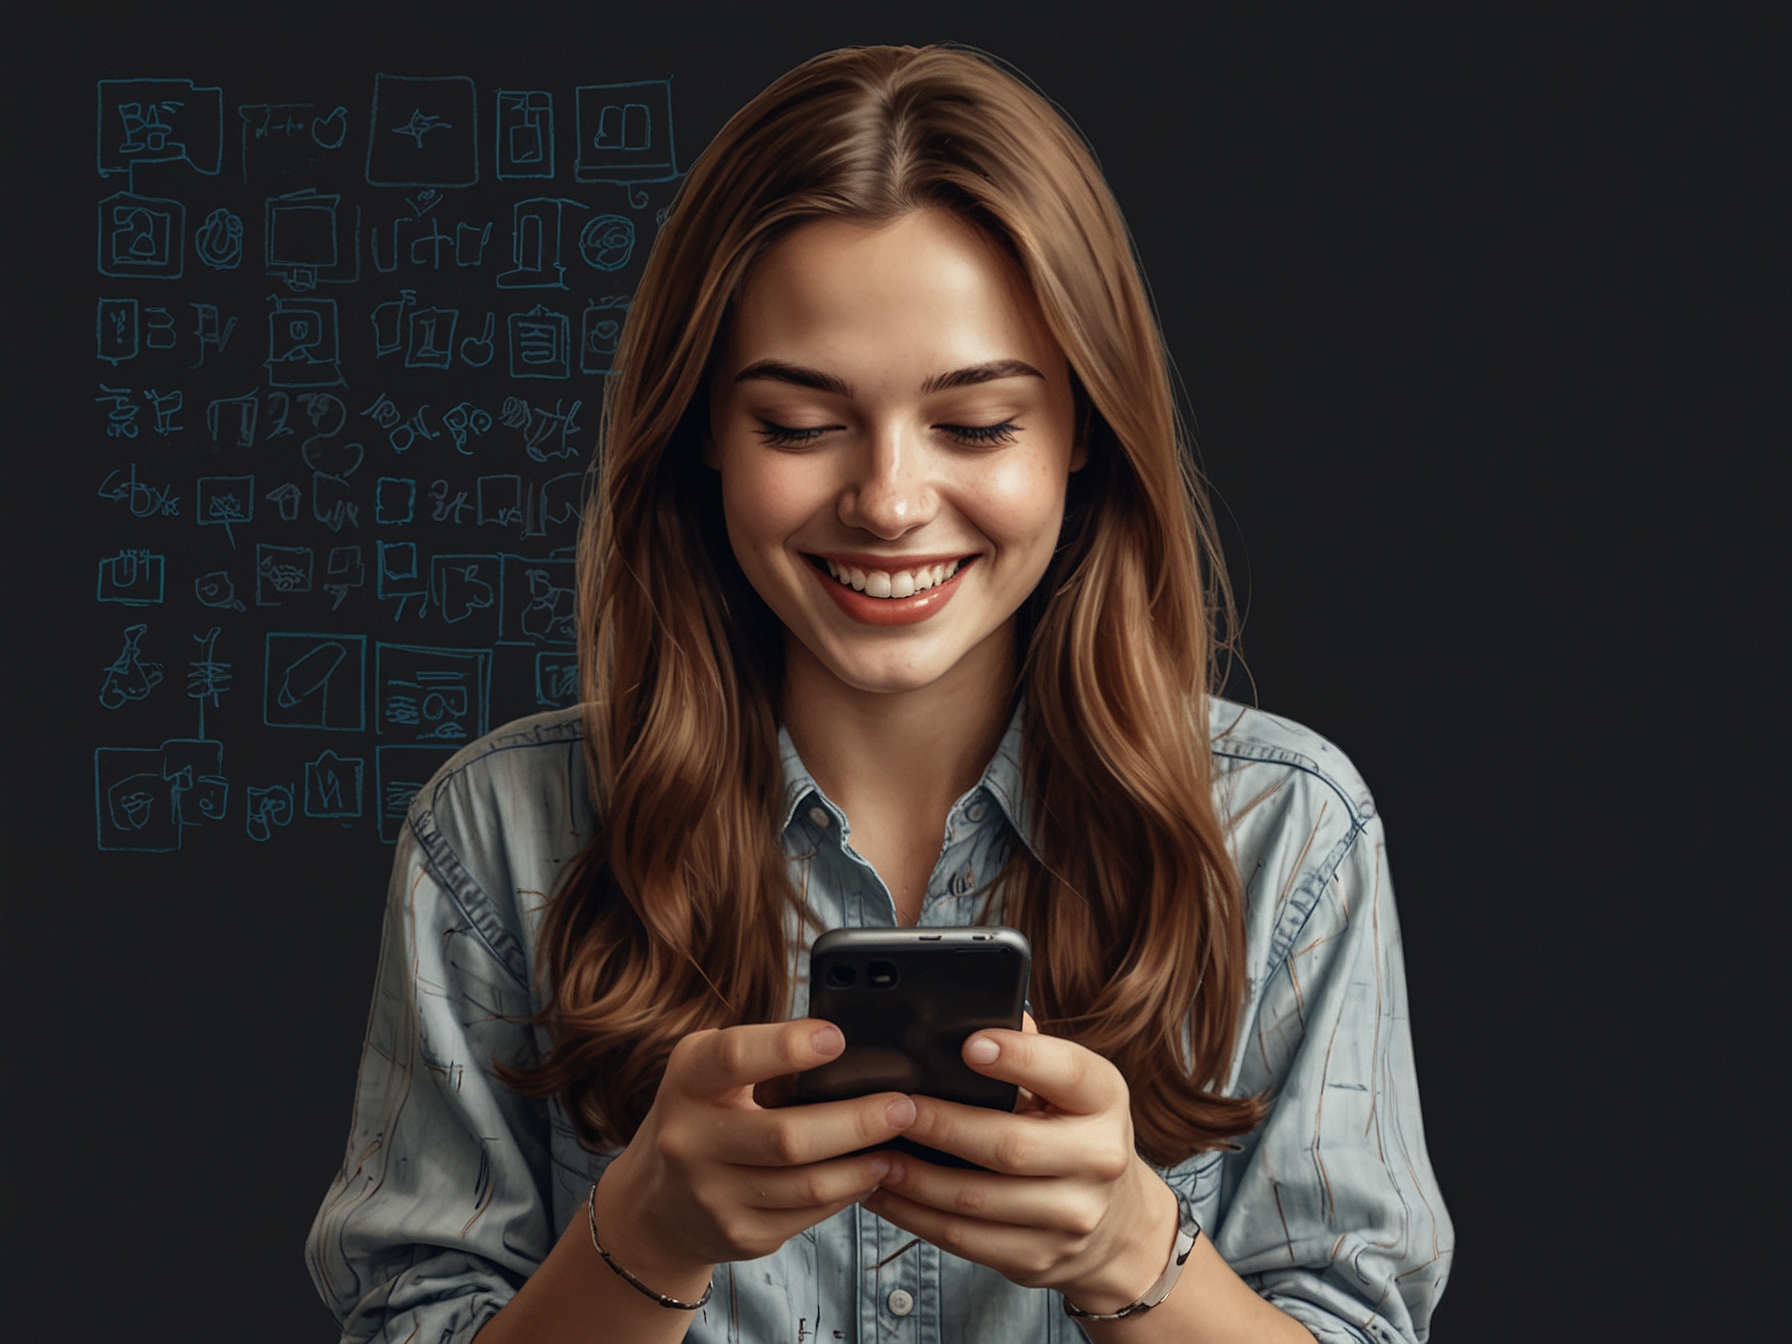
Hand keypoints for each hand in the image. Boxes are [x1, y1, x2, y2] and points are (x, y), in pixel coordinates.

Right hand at [593, 1019, 918, 1286]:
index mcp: (688, 1081)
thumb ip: (764, 1056)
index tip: (836, 1038)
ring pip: (807, 1185)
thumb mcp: (710, 1071)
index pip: (733, 1058)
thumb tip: (852, 1051)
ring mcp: (714, 1197)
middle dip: (856, 1122)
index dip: (786, 1047)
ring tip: (898, 1144)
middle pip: (786, 1137)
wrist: (655, 1205)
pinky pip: (809, 1214)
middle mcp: (692, 1141)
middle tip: (903, 1107)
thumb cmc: (701, 1114)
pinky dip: (848, 1192)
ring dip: (864, 1165)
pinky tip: (869, 1174)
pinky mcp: (741, 1234)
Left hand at [860, 1026, 1178, 1312]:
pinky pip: (967, 1239)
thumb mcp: (1070, 1087)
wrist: (1118, 1225)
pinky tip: (886, 1194)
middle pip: (1011, 1146)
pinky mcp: (1040, 1258)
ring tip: (874, 1155)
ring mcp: (1072, 1216)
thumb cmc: (1074, 1132)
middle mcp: (1099, 1158)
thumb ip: (1028, 1051)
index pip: (1067, 1072)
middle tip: (893, 1109)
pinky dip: (918, 1217)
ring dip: (916, 1179)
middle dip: (942, 1127)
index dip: (1018, 1057)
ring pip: (978, 1200)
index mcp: (1104, 1099)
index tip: (968, 1043)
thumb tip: (969, 1016)